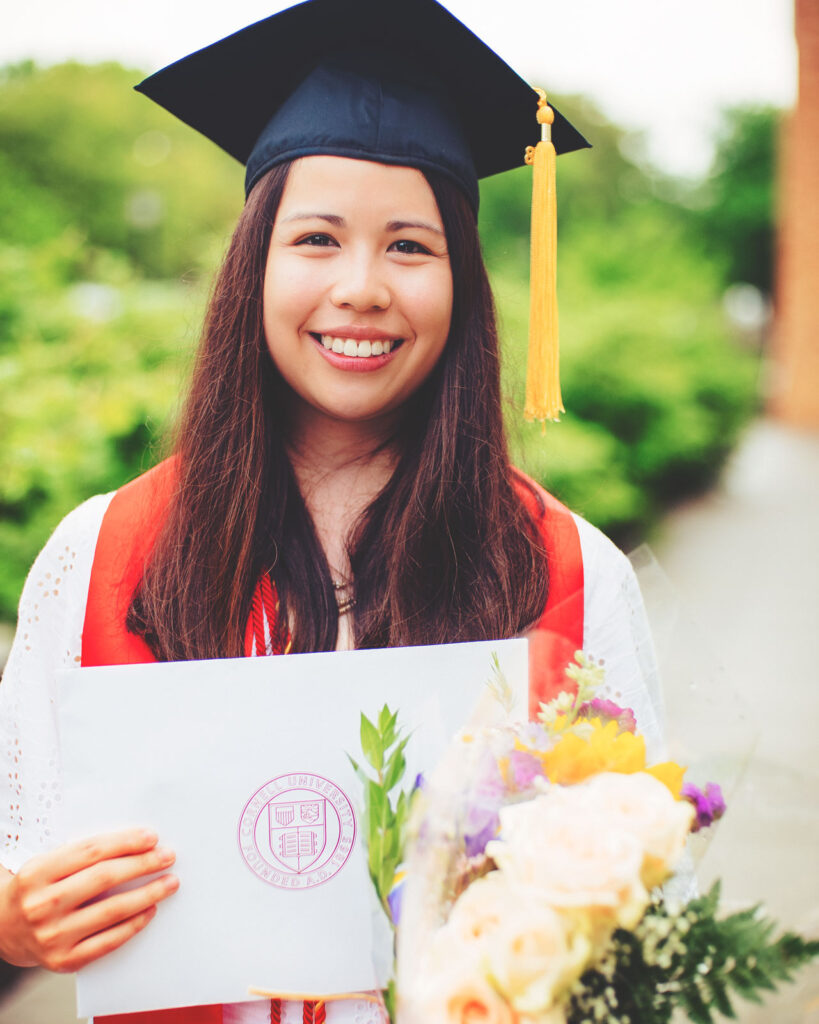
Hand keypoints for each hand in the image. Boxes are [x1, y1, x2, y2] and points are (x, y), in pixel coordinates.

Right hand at [0, 828, 177, 971]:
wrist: (3, 930)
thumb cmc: (36, 889)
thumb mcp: (46, 864)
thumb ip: (81, 854)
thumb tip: (134, 844)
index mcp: (38, 873)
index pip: (91, 851)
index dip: (125, 842)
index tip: (151, 837)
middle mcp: (43, 905)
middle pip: (104, 878)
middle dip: (142, 864)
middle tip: (167, 856)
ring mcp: (53, 936)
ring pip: (112, 910)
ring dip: (148, 894)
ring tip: (170, 882)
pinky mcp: (64, 960)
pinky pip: (108, 941)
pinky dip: (134, 924)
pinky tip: (150, 910)